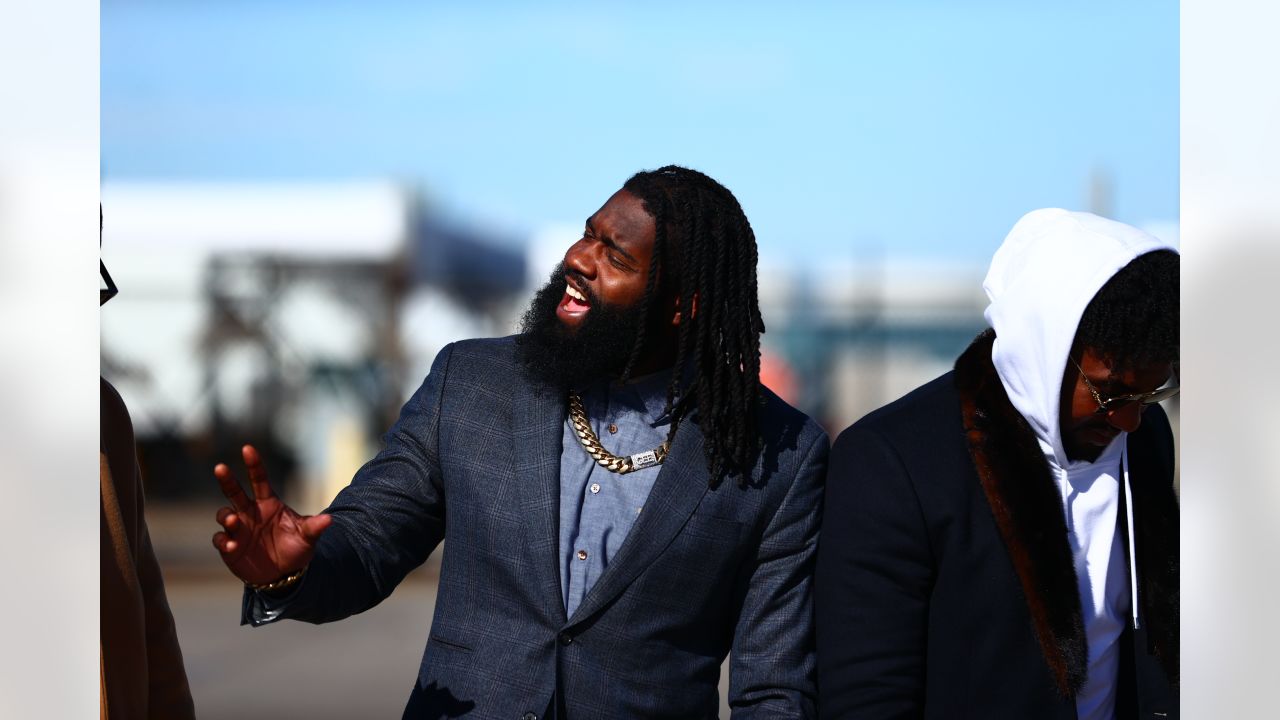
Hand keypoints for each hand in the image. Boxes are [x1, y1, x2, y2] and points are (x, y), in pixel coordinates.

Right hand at [212, 444, 331, 585]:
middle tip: (220, 467)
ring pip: (225, 514)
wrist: (283, 574)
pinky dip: (223, 540)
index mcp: (268, 504)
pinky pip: (220, 539)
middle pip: (234, 492)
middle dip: (227, 479)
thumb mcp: (307, 538)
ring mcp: (238, 528)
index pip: (259, 480)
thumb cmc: (295, 549)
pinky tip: (231, 546)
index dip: (254, 464)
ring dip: (227, 516)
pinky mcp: (229, 545)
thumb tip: (330, 520)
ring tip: (234, 521)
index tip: (247, 448)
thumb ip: (314, 527)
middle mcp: (250, 512)